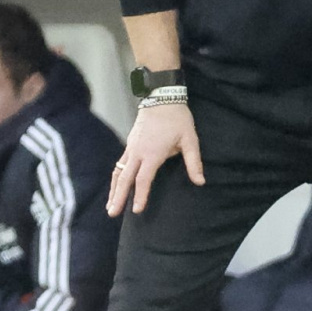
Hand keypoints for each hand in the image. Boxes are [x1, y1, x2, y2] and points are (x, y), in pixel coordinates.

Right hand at [107, 102, 204, 216]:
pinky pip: (120, 164)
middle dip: (118, 197)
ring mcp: (131, 148)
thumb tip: (200, 182)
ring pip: (119, 172)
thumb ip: (194, 163)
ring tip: (110, 206)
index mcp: (153, 153)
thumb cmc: (177, 118)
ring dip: (114, 190)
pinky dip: (116, 178)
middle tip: (112, 214)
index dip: (140, 196)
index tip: (137, 210)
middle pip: (125, 179)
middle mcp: (138, 152)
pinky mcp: (130, 144)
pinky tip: (115, 187)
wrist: (161, 96)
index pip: (143, 179)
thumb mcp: (190, 139)